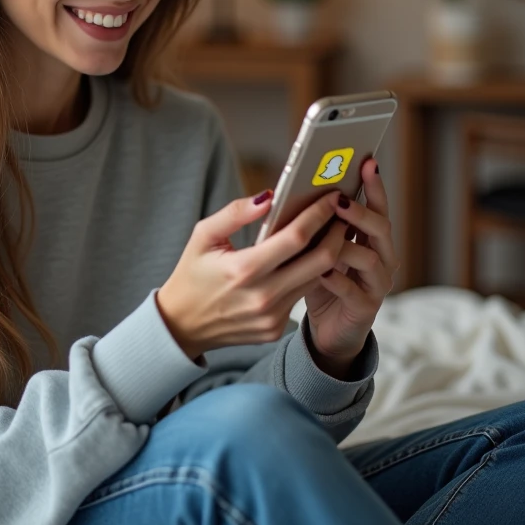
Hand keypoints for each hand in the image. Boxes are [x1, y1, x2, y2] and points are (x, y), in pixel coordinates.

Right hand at [158, 187, 348, 359]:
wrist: (181, 325)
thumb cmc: (191, 274)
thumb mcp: (203, 236)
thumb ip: (235, 213)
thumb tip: (270, 196)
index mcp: (244, 269)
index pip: (296, 237)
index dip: (319, 214)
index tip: (332, 197)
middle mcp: (263, 296)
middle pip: (321, 260)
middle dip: (338, 233)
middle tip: (344, 213)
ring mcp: (271, 316)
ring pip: (317, 279)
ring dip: (330, 253)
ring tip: (332, 232)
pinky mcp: (274, 328)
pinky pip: (301, 296)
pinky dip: (311, 275)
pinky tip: (311, 259)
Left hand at [303, 158, 397, 371]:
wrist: (327, 330)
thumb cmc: (321, 282)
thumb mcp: (317, 249)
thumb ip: (315, 225)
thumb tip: (296, 192)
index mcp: (372, 240)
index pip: (378, 207)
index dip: (375, 185)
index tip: (367, 162)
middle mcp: (383, 259)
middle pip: (382, 229)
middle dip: (362, 212)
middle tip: (341, 200)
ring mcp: (378, 285)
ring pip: (372, 259)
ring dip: (348, 245)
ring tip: (327, 235)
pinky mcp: (366, 309)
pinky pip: (354, 291)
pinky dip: (338, 280)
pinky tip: (321, 273)